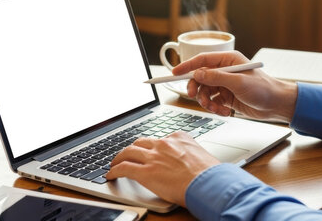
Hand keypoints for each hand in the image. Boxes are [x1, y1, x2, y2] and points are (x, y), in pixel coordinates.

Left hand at [105, 132, 219, 206]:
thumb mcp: (201, 156)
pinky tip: (111, 175)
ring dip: (119, 157)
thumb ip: (190, 155)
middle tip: (128, 154)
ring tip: (115, 163)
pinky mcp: (145, 172)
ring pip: (128, 152)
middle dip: (133, 149)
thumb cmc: (210, 175)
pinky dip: (114, 171)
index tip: (150, 151)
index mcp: (179, 137)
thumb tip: (188, 164)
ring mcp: (153, 157)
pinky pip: (123, 168)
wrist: (208, 184)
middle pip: (141, 142)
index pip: (160, 139)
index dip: (152, 147)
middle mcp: (164, 143)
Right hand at [173, 51, 297, 122]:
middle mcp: (225, 70)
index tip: (174, 73)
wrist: (277, 105)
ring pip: (204, 92)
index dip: (187, 66)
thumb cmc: (264, 89)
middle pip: (199, 77)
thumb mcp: (238, 82)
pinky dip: (215, 108)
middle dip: (196, 88)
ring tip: (217, 108)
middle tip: (194, 96)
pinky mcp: (227, 96)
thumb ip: (216, 77)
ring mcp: (225, 84)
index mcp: (228, 60)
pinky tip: (226, 111)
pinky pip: (212, 102)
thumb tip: (197, 74)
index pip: (202, 60)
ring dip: (207, 102)